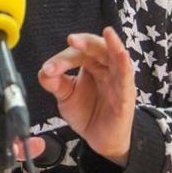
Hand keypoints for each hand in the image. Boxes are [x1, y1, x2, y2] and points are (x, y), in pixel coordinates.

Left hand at [37, 27, 135, 166]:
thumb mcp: (65, 96)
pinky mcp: (126, 95)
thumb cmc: (87, 112)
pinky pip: (127, 77)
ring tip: (107, 33)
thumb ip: (54, 82)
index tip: (48, 70)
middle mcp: (106, 68)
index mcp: (91, 64)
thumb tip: (44, 71)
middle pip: (98, 48)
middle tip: (71, 40)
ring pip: (118, 57)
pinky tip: (122, 55)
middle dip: (86, 42)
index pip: (78, 53)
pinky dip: (125, 65)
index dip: (62, 59)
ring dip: (113, 45)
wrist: (100, 140)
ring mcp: (118, 80)